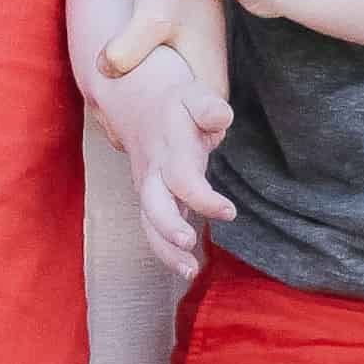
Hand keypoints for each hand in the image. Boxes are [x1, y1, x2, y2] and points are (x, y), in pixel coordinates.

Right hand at [96, 44, 234, 282]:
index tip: (229, 212)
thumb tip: (221, 117)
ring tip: (190, 271)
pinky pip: (151, 227)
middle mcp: (154, 171)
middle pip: (154, 207)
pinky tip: (186, 267)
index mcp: (168, 149)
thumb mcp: (193, 92)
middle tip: (189, 245)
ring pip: (148, 223)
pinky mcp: (149, 195)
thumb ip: (207, 106)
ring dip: (165, 250)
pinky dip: (165, 250)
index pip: (183, 180)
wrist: (134, 97)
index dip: (204, 200)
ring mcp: (148, 186)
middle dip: (169, 230)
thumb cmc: (175, 100)